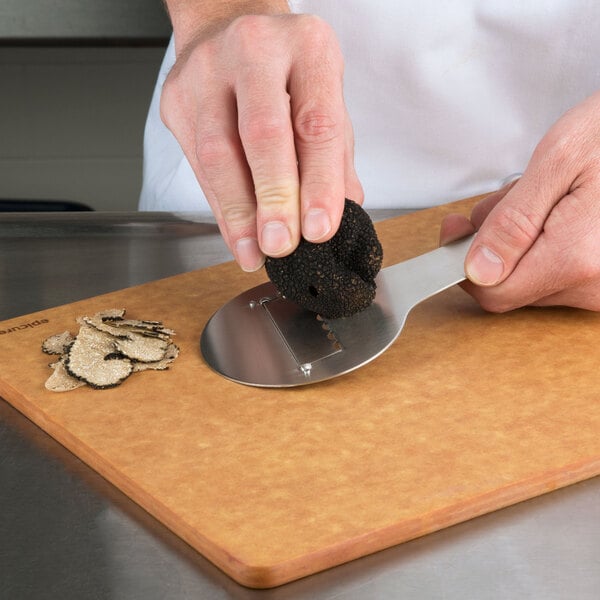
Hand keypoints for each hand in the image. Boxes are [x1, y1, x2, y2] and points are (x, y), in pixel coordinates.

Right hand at [160, 12, 361, 270]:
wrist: (228, 29)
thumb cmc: (286, 72)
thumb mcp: (325, 99)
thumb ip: (335, 156)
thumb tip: (338, 214)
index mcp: (307, 47)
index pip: (316, 122)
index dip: (319, 183)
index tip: (319, 230)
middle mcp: (254, 50)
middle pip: (262, 132)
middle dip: (273, 199)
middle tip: (282, 244)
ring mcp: (206, 72)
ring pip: (217, 151)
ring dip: (238, 212)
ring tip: (254, 250)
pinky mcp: (177, 99)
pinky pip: (196, 163)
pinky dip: (219, 206)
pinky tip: (236, 233)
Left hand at [440, 90, 599, 311]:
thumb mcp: (556, 162)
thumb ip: (512, 222)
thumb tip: (477, 269)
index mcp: (577, 257)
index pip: (493, 292)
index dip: (464, 265)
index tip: (455, 232)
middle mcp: (596, 284)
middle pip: (511, 285)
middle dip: (493, 244)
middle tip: (502, 199)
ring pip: (532, 278)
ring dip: (518, 242)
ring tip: (538, 197)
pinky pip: (557, 273)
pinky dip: (543, 245)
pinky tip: (556, 212)